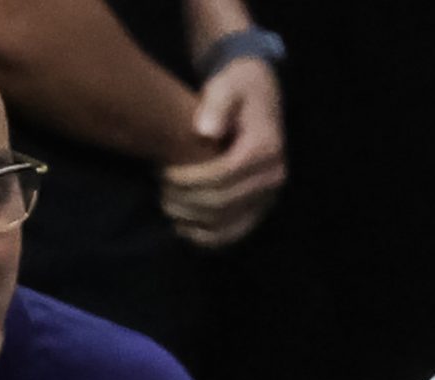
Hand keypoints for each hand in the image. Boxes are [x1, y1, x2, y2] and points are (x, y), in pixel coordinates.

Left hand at [160, 58, 285, 247]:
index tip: (163, 171)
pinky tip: (185, 230)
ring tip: (168, 204)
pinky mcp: (261, 207)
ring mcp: (269, 196)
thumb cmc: (238, 89)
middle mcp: (273, 177)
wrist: (261, 99)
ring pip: (229, 222)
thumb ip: (216, 104)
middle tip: (160, 187)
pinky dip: (210, 238)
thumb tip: (205, 132)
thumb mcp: (227, 86)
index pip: (223, 174)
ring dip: (195, 219)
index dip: (190, 178)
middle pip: (224, 201)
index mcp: (265, 149)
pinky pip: (237, 232)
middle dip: (188, 198)